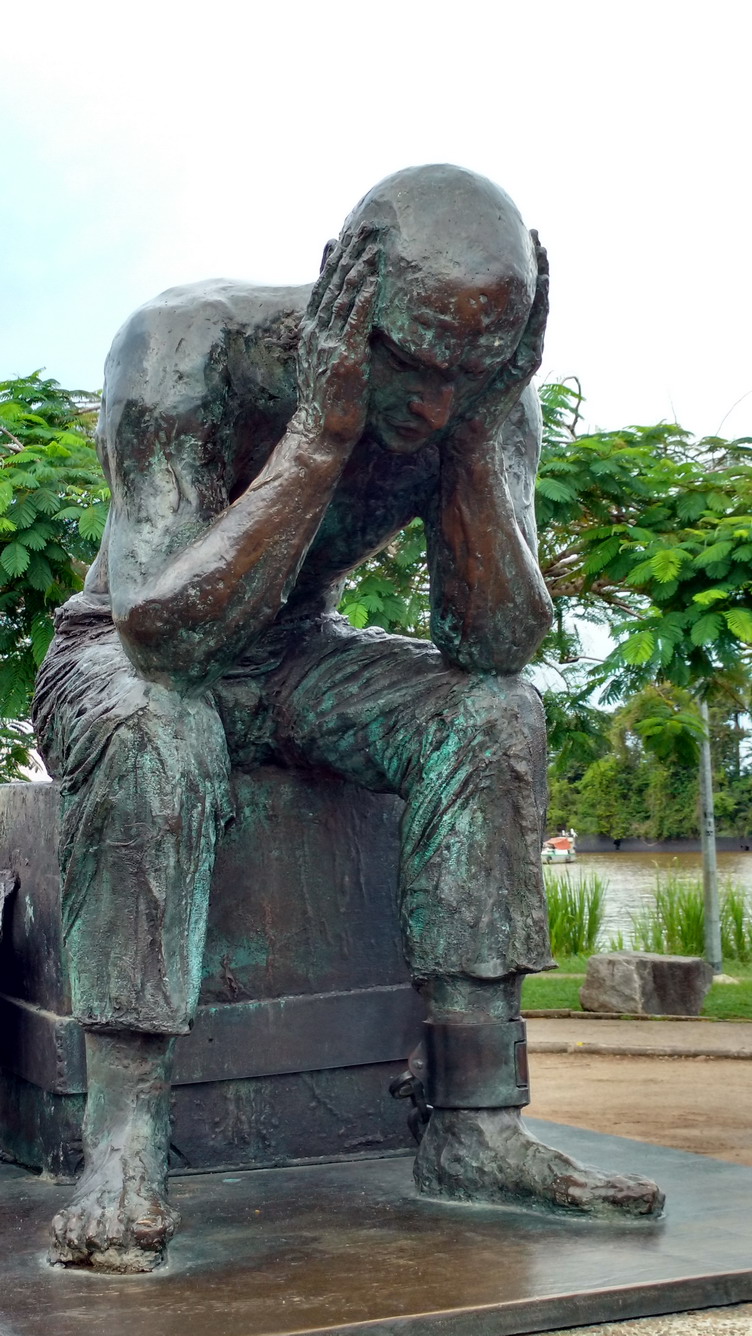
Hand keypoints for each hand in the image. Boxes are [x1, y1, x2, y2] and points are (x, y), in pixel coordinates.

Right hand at [295, 224, 381, 448]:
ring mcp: (327, 344)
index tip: (342, 236)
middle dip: (349, 253)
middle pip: (332, 284)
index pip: (320, 288)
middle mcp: (315, 333)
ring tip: (374, 243)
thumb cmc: (327, 409)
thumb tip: (346, 334)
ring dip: (360, 267)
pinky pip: (356, 321)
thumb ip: (333, 346)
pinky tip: (376, 279)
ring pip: (344, 296)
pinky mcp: (344, 358)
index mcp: (309, 334)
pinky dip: (365, 298)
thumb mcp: (325, 371)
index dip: (331, 261)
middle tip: (366, 227)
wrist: (318, 436)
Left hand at [451, 231, 548, 450]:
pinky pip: (535, 329)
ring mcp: (522, 357)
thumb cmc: (448, 409)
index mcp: (496, 346)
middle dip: (532, 266)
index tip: (505, 240)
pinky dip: (540, 305)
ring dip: (542, 278)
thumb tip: (406, 309)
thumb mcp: (439, 366)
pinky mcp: (524, 369)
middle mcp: (513, 348)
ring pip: (537, 309)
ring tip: (542, 247)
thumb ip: (431, 342)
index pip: (505, 303)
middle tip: (533, 231)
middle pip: (527, 299)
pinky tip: (541, 282)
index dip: (508, 273)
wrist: (464, 444)